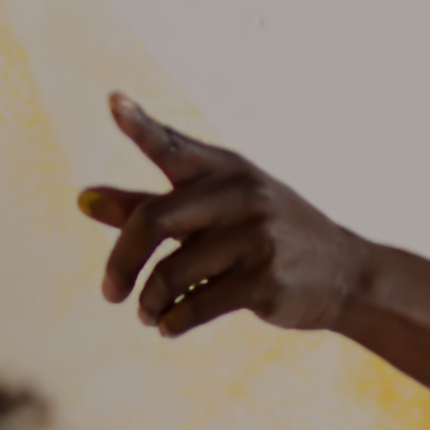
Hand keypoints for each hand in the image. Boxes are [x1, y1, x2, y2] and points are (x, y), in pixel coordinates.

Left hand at [79, 93, 368, 335]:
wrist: (345, 273)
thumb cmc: (266, 237)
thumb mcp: (216, 211)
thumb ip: (149, 205)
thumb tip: (83, 201)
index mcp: (225, 170)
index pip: (173, 146)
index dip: (141, 126)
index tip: (112, 103)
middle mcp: (239, 196)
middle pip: (153, 222)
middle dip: (122, 263)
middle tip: (109, 291)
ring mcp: (255, 237)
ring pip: (172, 273)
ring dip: (150, 301)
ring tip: (147, 313)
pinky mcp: (265, 280)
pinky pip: (198, 304)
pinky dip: (174, 320)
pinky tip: (167, 326)